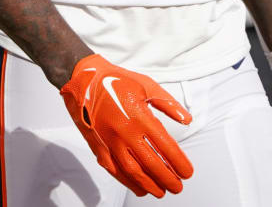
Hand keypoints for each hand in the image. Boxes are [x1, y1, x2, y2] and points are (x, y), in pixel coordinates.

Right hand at [59, 54, 193, 197]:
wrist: (83, 80)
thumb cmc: (116, 81)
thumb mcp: (147, 85)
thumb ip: (169, 104)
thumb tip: (187, 120)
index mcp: (140, 117)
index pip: (165, 146)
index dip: (178, 162)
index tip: (187, 172)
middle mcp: (125, 133)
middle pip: (151, 164)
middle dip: (167, 179)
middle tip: (178, 187)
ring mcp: (110, 142)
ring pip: (132, 172)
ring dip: (149, 185)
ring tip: (161, 191)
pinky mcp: (98, 147)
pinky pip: (115, 170)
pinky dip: (128, 183)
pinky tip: (139, 188)